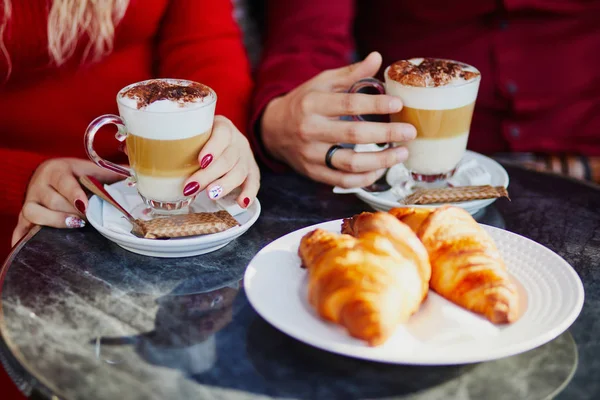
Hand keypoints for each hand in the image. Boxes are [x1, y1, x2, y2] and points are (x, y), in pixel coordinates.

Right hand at [12, 158, 121, 245]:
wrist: (49, 173)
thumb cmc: (75, 173)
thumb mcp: (90, 169)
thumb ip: (112, 173)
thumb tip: (136, 175)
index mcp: (57, 170)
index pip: (65, 183)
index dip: (75, 195)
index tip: (85, 206)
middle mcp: (39, 184)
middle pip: (53, 201)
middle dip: (71, 211)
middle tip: (88, 219)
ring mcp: (29, 200)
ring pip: (34, 212)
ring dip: (54, 221)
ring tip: (74, 225)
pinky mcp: (23, 214)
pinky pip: (20, 227)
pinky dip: (22, 237)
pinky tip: (27, 245)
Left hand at [182, 116, 260, 206]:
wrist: (227, 140)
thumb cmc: (201, 139)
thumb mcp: (192, 132)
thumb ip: (173, 139)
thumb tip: (134, 147)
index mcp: (222, 127)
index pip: (222, 134)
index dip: (213, 148)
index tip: (200, 161)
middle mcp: (237, 141)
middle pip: (228, 158)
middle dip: (209, 174)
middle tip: (191, 187)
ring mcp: (246, 157)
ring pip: (240, 171)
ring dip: (225, 185)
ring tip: (211, 195)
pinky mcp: (252, 171)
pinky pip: (254, 182)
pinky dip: (249, 193)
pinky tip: (241, 203)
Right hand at [260, 51, 416, 187]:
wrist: (273, 130)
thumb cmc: (303, 103)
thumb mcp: (322, 83)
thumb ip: (350, 73)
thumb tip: (377, 58)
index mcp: (312, 104)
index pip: (348, 104)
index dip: (376, 104)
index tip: (398, 104)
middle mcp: (310, 130)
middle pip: (353, 135)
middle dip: (386, 134)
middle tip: (409, 132)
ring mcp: (311, 155)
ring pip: (350, 163)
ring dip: (381, 160)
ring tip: (402, 153)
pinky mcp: (313, 173)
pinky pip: (343, 181)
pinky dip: (365, 178)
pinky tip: (381, 168)